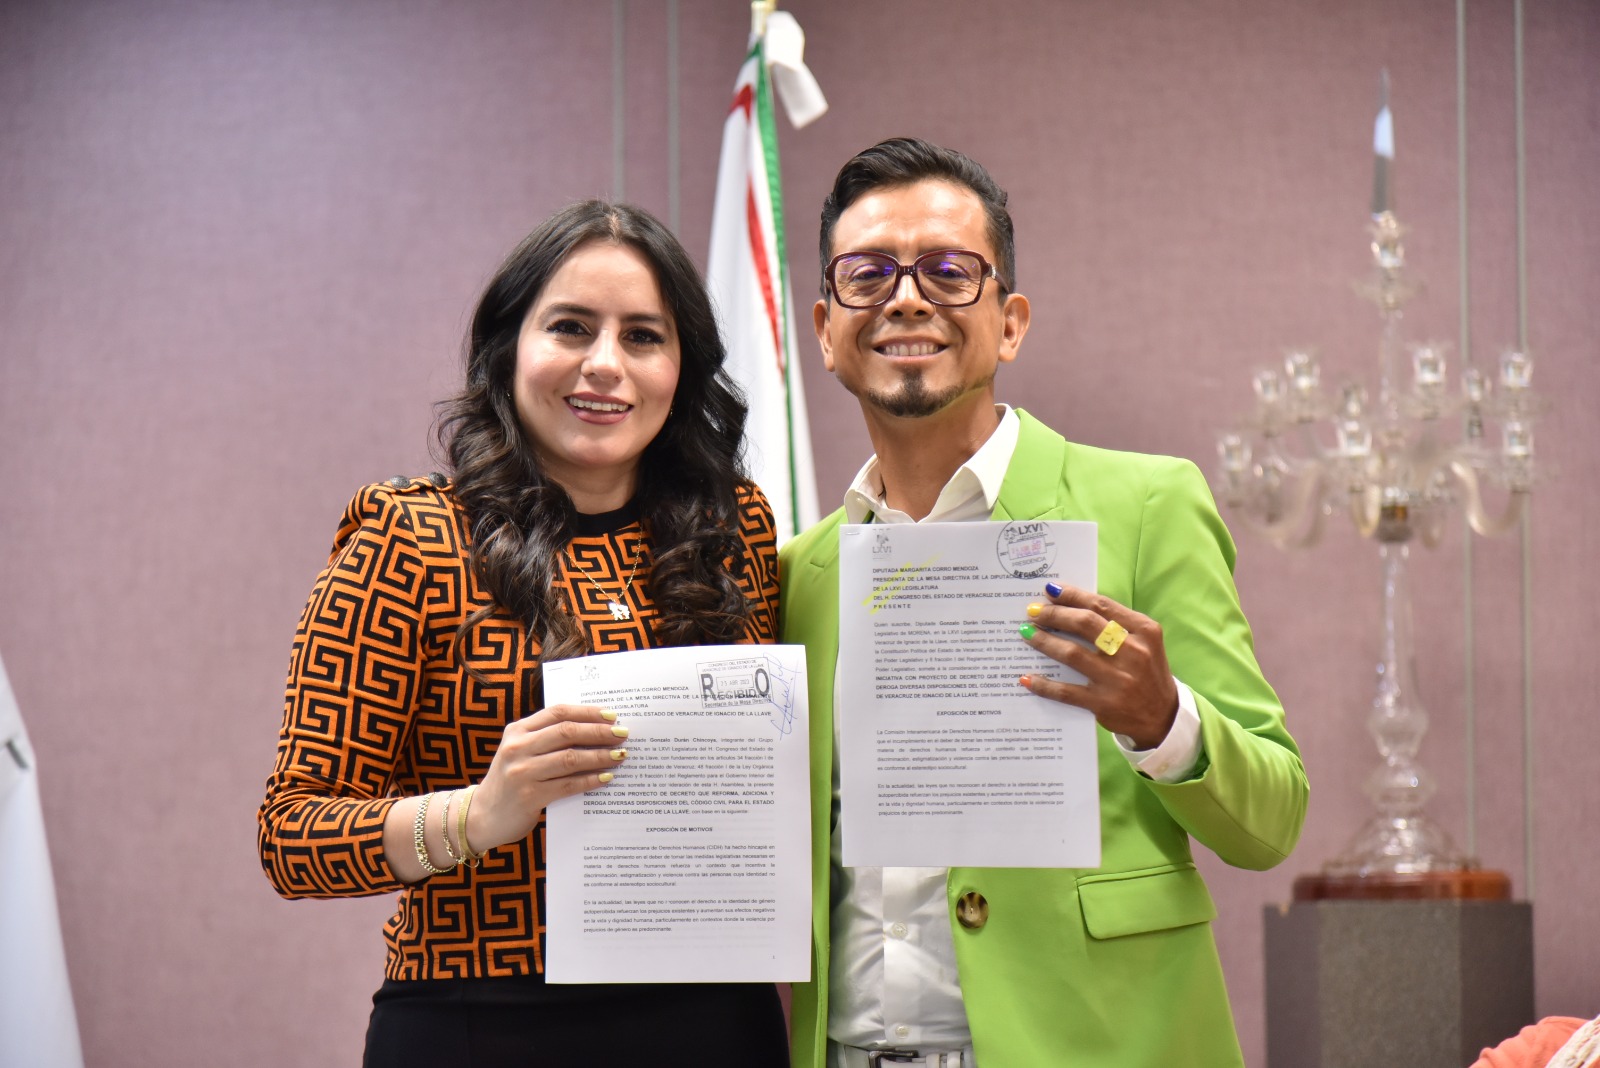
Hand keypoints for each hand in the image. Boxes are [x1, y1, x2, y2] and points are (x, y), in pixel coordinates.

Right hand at [466, 704, 627, 851]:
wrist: (481, 817)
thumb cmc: (510, 781)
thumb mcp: (519, 752)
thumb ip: (546, 739)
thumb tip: (594, 730)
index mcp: (517, 731)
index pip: (558, 712)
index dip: (587, 712)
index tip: (612, 715)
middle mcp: (517, 748)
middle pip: (567, 732)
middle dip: (599, 732)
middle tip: (622, 734)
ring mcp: (522, 772)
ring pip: (570, 758)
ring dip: (600, 756)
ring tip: (619, 755)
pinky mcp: (529, 796)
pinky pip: (569, 784)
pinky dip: (590, 779)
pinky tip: (606, 777)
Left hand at [1018, 583, 1178, 749]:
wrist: (1163, 717)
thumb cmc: (1146, 672)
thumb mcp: (1144, 642)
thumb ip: (1117, 625)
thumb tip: (1071, 606)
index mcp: (1144, 631)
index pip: (1102, 605)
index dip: (1072, 595)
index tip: (1050, 590)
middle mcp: (1133, 652)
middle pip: (1084, 624)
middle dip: (1054, 614)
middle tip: (1034, 611)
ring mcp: (1118, 679)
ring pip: (1072, 653)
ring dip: (1044, 641)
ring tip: (1027, 633)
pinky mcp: (1104, 704)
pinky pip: (1066, 692)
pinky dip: (1044, 684)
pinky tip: (1028, 678)